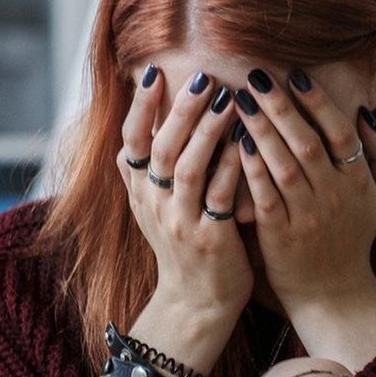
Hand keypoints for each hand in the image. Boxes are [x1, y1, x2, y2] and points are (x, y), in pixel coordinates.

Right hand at [116, 64, 250, 373]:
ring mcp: (180, 222)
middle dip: (179, 111)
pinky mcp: (209, 238)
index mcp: (141, 192)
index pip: (131, 142)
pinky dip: (230, 168)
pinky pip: (219, 197)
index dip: (139, 108)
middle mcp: (155, 204)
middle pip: (161, 148)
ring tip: (227, 100)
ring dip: (207, 132)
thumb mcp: (153, 207)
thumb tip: (143, 119)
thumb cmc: (183, 246)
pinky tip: (245, 144)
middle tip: (201, 78)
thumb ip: (148, 168)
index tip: (153, 74)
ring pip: (187, 169)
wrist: (196, 302)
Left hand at [234, 68, 375, 368]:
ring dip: (262, 131)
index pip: (341, 134)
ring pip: (284, 166)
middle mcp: (335, 196)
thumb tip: (365, 115)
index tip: (297, 75)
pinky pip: (265, 195)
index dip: (320, 104)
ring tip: (241, 100)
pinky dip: (252, 169)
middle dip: (282, 107)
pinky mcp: (280, 235)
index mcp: (359, 182)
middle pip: (308, 144)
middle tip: (257, 76)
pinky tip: (236, 143)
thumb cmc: (353, 237)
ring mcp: (307, 216)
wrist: (332, 292)